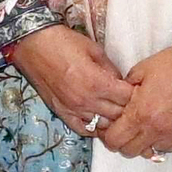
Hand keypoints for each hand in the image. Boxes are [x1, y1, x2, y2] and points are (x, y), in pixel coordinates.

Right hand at [4, 26, 132, 136]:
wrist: (34, 44)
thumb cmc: (64, 42)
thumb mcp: (95, 50)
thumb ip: (111, 70)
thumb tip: (122, 83)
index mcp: (97, 83)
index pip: (127, 98)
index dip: (136, 93)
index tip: (138, 89)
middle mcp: (86, 100)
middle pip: (118, 115)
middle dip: (128, 108)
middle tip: (130, 100)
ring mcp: (73, 109)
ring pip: (103, 126)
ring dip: (112, 120)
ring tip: (116, 111)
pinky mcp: (61, 112)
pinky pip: (82, 129)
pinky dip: (93, 128)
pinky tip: (98, 119)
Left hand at [96, 46, 171, 158]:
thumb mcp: (141, 71)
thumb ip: (124, 90)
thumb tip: (117, 103)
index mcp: (141, 113)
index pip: (114, 140)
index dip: (107, 135)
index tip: (109, 127)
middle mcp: (156, 130)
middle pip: (128, 151)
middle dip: (121, 142)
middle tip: (123, 129)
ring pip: (147, 152)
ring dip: (141, 143)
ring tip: (143, 127)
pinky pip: (165, 148)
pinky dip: (158, 141)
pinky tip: (159, 126)